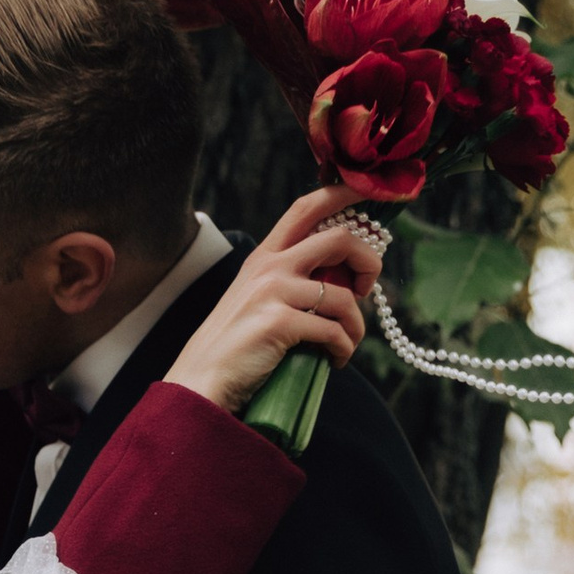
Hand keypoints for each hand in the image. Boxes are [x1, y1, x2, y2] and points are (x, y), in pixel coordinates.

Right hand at [163, 188, 380, 413]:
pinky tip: (335, 360)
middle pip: (339, 239)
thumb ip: (292, 280)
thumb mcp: (258, 297)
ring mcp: (273, 293)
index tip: (370, 196)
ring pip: (344, 297)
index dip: (342, 194)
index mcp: (266, 256)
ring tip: (346, 345)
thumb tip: (345, 279)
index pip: (307, 208)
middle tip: (366, 291)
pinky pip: (334, 331)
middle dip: (368, 262)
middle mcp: (270, 266)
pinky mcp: (279, 323)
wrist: (203, 379)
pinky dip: (343, 349)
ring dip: (357, 327)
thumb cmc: (237, 344)